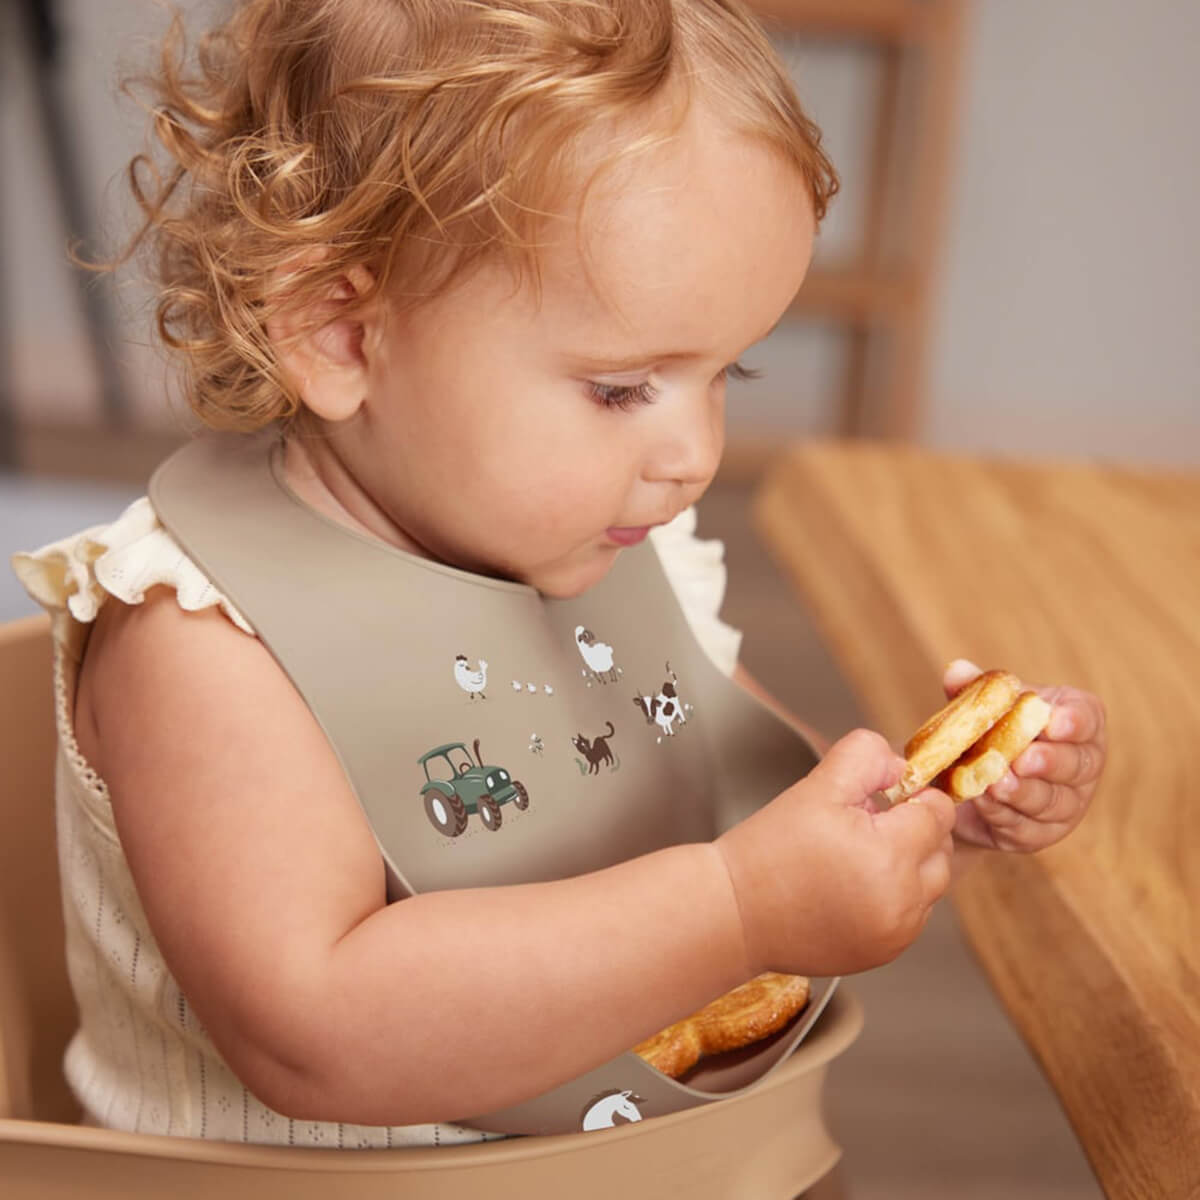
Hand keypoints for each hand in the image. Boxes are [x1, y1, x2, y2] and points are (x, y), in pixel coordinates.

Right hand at [716, 729, 956, 977]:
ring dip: (909, 864)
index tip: (880, 798)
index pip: (937, 813)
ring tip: (858, 855)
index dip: (911, 797)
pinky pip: (911, 916)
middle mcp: (902, 901)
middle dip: (914, 830)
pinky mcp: (883, 954)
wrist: (734, 912)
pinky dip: (896, 896)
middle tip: (865, 824)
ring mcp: (896, 934)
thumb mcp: (815, 787)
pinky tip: (853, 886)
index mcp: (889, 854)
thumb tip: (900, 766)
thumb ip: (865, 757)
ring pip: (931, 886)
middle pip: (941, 851)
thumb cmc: (768, 851)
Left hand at [943, 660, 1104, 852]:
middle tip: (1024, 758)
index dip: (1073, 721)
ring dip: (1024, 793)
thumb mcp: (983, 708)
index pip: (1088, 719)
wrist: (966, 780)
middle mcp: (1082, 765)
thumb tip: (957, 671)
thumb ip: (973, 689)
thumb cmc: (989, 731)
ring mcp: (1065, 804)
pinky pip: (1026, 828)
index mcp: (1077, 723)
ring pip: (1052, 801)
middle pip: (1077, 765)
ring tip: (997, 783)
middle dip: (1050, 762)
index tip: (1053, 721)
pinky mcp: (1038, 834)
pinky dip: (1003, 815)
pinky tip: (984, 803)